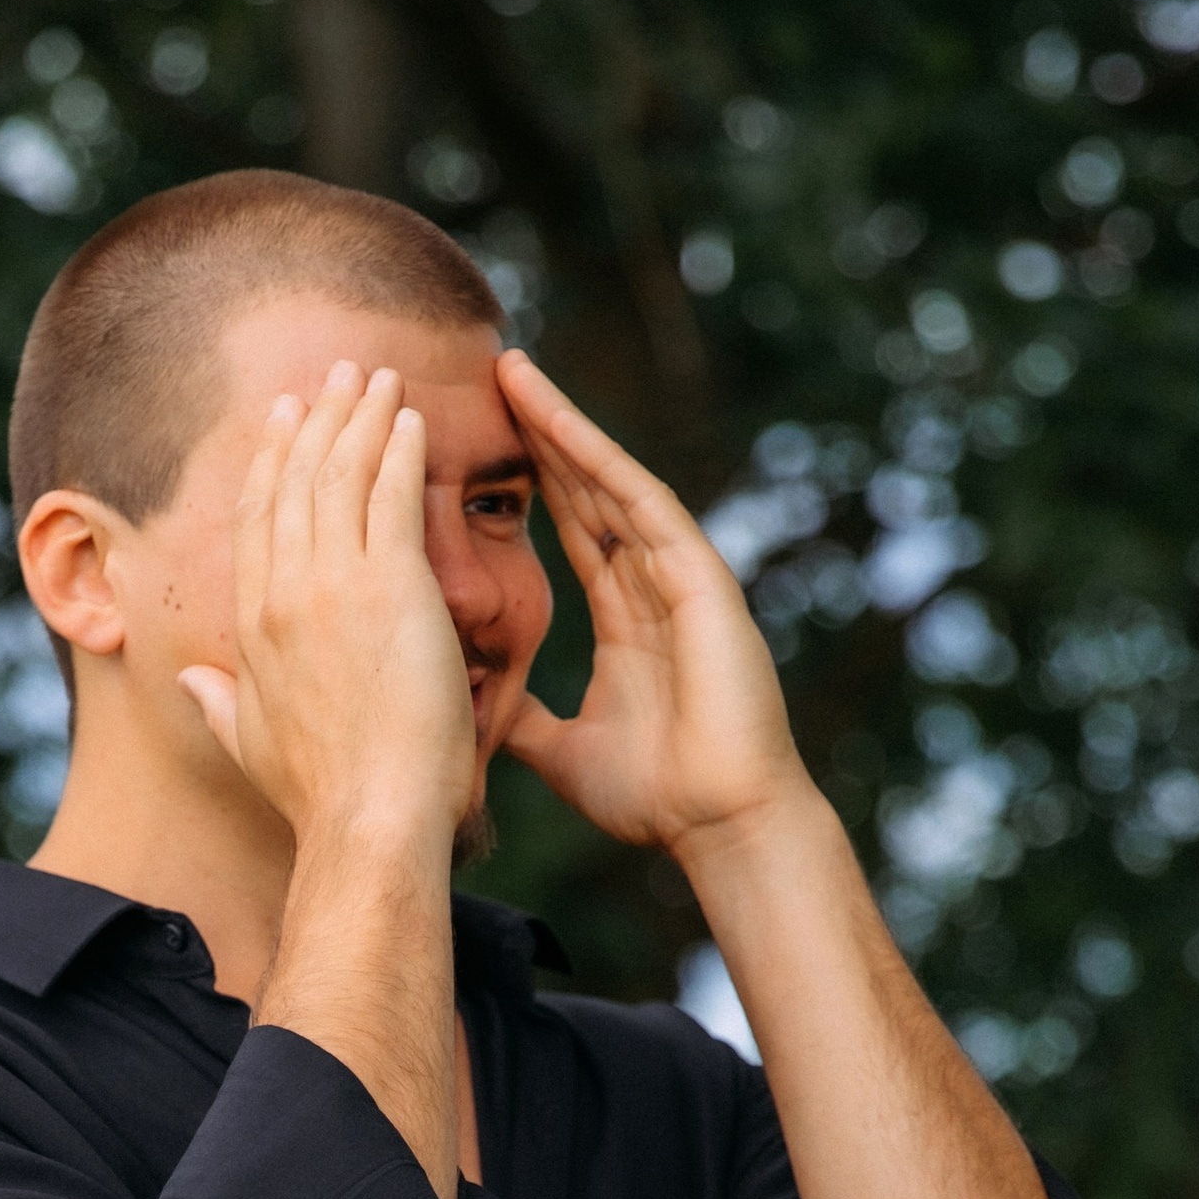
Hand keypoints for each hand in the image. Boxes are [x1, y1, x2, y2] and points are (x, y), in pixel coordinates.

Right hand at [179, 361, 475, 855]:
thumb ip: (216, 702)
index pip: (257, 519)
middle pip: (295, 481)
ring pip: (342, 476)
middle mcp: (284, 592)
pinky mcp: (390, 586)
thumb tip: (189, 680)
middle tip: (334, 373)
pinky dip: (398, 449)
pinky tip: (410, 417)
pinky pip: (393, 496)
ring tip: (377, 375)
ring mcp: (334, 584)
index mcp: (251, 624)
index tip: (284, 420)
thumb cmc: (320, 797)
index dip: (270, 462)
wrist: (368, 819)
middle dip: (316, 418)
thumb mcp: (248, 745)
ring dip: (360, 416)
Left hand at [493, 351, 811, 860]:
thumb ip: (527, 721)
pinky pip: (645, 506)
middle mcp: (653, 585)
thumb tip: (477, 710)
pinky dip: (603, 462)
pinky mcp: (701, 580)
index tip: (479, 439)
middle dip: (540, 431)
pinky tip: (561, 423)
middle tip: (490, 371)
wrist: (721, 827)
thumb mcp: (564, 753)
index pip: (570, 529)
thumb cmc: (658, 799)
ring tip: (513, 371)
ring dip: (562, 426)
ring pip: (611, 482)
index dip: (529, 481)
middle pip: (587, 489)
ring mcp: (680, 577)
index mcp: (626, 619)